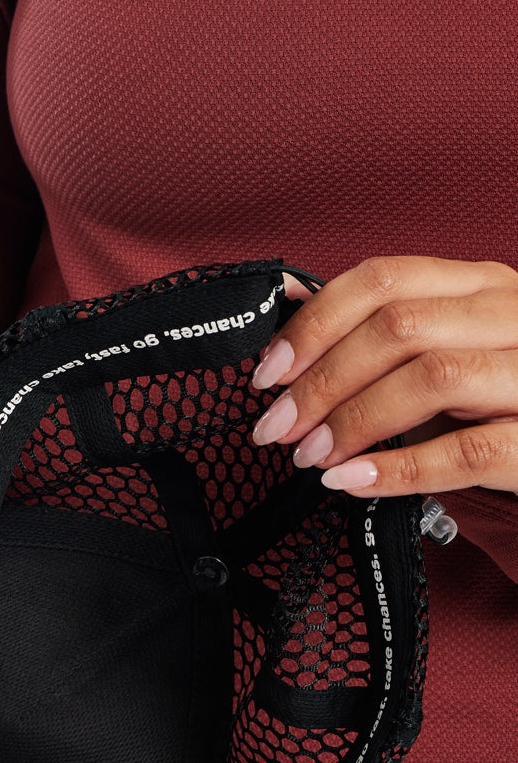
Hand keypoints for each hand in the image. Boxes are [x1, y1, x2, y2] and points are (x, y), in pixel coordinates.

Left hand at [251, 256, 517, 496]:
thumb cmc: (504, 401)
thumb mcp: (450, 351)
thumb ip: (385, 340)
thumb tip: (288, 324)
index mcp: (484, 287)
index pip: (386, 279)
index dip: (315, 324)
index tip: (269, 371)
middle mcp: (514, 315)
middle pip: (399, 328)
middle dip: (322, 380)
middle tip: (277, 427)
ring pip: (432, 377)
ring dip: (354, 420)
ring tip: (312, 455)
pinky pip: (467, 451)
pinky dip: (398, 469)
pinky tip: (352, 482)